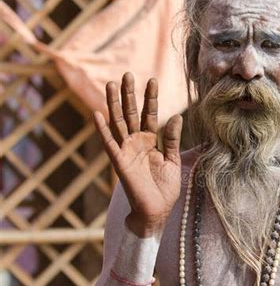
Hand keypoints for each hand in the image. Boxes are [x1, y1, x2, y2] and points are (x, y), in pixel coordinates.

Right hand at [93, 72, 182, 230]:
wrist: (157, 212)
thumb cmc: (165, 189)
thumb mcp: (172, 160)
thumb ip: (172, 139)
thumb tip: (176, 117)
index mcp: (150, 141)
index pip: (149, 115)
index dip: (150, 98)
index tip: (152, 80)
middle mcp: (136, 143)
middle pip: (131, 114)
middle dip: (129, 94)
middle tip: (127, 74)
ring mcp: (126, 151)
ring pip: (118, 123)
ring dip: (114, 104)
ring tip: (111, 84)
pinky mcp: (119, 162)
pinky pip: (109, 143)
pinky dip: (102, 129)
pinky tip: (97, 113)